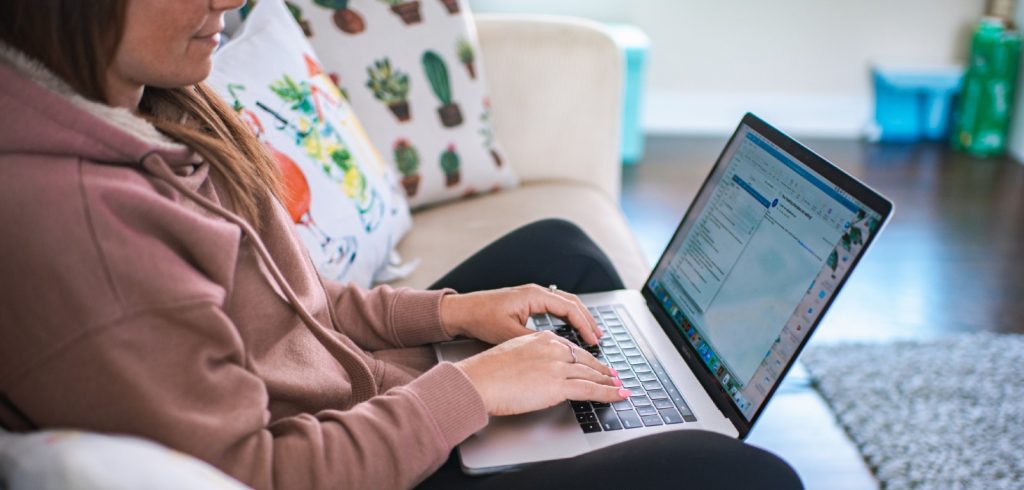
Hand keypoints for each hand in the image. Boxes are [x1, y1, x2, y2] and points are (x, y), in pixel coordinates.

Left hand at [440, 284, 602, 345]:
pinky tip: (570, 328)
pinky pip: (555, 306)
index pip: (569, 308)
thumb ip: (533, 340)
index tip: (593, 340)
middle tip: (600, 337)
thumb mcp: (508, 333)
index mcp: (534, 296)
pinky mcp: (526, 302)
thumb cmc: (480, 318)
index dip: (584, 325)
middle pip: (572, 302)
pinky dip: (567, 316)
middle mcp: (536, 292)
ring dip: (579, 317)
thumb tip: (554, 350)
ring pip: (564, 303)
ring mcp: (531, 296)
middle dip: (588, 320)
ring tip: (591, 333)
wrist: (461, 311)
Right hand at [455, 331, 629, 415]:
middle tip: (613, 376)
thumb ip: (530, 359)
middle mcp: (553, 348)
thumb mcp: (512, 354)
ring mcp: (558, 366)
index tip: (594, 364)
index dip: (586, 358)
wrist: (478, 380)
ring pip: (592, 374)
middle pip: (585, 360)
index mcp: (541, 338)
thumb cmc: (486, 372)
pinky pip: (591, 390)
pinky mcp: (560, 384)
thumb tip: (536, 370)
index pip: (571, 348)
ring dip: (609, 383)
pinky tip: (620, 395)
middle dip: (602, 370)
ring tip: (620, 387)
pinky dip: (610, 393)